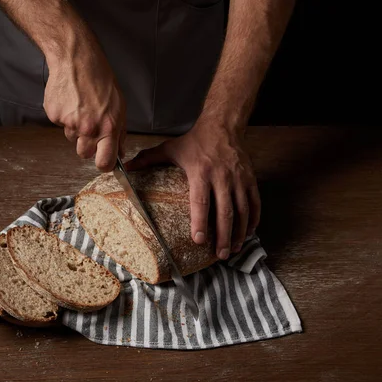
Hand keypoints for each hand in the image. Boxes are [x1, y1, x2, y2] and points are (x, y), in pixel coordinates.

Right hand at [43, 48, 126, 171]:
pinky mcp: (54, 115)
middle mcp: (88, 128)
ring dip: (75, 128)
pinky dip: (64, 115)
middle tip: (90, 126)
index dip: (104, 165)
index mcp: (107, 127)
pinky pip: (60, 124)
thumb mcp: (119, 106)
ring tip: (80, 106)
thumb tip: (120, 152)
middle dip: (87, 145)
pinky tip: (70, 100)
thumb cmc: (100, 80)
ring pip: (71, 138)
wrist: (76, 59)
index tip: (104, 162)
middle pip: (84, 154)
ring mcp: (69, 122)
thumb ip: (120, 132)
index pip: (105, 162)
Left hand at [125, 119, 260, 259]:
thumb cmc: (195, 140)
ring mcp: (239, 179)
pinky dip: (253, 220)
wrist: (223, 125)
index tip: (198, 241)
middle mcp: (222, 177)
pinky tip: (248, 233)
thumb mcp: (171, 148)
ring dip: (239, 233)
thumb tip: (126, 167)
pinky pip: (255, 203)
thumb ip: (148, 159)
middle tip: (219, 255)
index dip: (200, 222)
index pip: (201, 201)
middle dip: (223, 236)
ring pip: (242, 211)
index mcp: (201, 172)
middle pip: (225, 212)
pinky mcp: (250, 179)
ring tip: (232, 250)